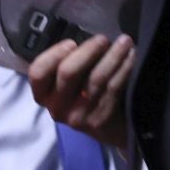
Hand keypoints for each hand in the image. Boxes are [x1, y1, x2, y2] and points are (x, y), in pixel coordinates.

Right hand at [27, 33, 135, 149]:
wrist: (110, 129)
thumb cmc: (85, 95)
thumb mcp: (69, 83)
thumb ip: (68, 63)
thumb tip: (85, 39)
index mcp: (44, 95)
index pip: (38, 72)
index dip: (54, 54)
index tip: (72, 42)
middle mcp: (56, 108)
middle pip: (68, 72)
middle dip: (88, 50)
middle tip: (103, 39)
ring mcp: (78, 117)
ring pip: (95, 79)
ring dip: (112, 56)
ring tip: (124, 42)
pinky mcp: (99, 120)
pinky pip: (113, 88)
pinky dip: (124, 69)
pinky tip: (131, 57)